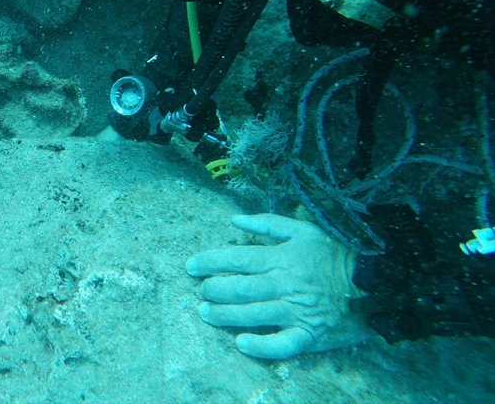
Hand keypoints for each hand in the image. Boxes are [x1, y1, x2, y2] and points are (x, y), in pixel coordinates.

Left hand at [186, 213, 370, 358]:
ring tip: (206, 313)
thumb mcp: (302, 229)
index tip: (191, 266)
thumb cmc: (335, 253)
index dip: (209, 261)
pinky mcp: (309, 333)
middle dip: (213, 289)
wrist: (375, 281)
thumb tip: (234, 220)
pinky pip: (282, 344)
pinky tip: (242, 344)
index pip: (235, 258)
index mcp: (280, 258)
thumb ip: (266, 223)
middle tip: (200, 291)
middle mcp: (283, 284)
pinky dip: (261, 346)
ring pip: (251, 314)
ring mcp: (295, 310)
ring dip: (224, 315)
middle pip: (238, 287)